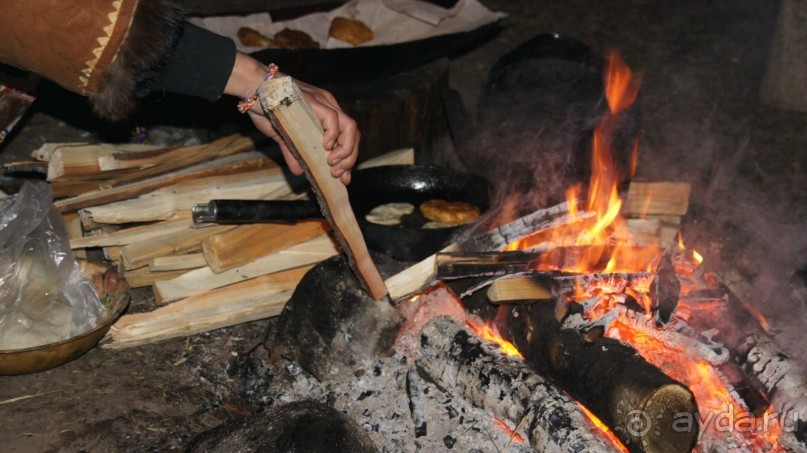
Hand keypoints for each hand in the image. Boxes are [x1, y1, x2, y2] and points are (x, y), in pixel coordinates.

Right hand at [225, 53, 359, 184]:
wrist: (251, 86)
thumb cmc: (266, 106)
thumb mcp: (283, 135)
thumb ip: (293, 151)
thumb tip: (299, 171)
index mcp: (326, 112)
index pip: (348, 136)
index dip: (349, 157)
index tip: (344, 177)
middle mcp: (329, 105)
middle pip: (353, 133)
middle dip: (350, 158)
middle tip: (338, 174)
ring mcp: (323, 102)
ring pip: (349, 126)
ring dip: (346, 150)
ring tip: (333, 164)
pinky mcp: (314, 100)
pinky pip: (332, 118)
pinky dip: (333, 135)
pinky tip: (325, 147)